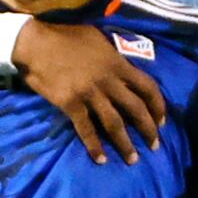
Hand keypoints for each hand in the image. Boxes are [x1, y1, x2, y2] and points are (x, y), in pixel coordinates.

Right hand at [15, 19, 165, 164]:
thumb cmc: (65, 37)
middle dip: (148, 130)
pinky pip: (86, 129)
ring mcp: (90, 94)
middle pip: (136, 109)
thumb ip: (114, 54)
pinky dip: (94, 146)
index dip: (158, 106)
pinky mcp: (71, 104)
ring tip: (133, 160)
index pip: (148, 87)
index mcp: (117, 63)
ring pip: (114, 123)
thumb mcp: (97, 38)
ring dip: (125, 144)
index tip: (162, 121)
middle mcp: (108, 81)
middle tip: (155, 146)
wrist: (35, 44)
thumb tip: (125, 65)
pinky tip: (100, 159)